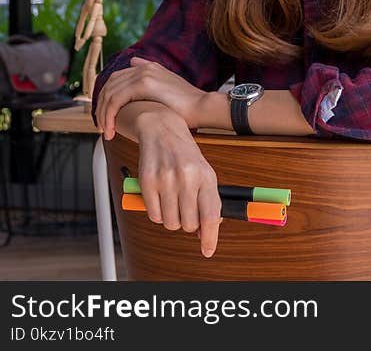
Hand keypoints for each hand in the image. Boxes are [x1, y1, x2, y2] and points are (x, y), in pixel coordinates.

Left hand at [96, 57, 208, 139]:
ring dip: (103, 114)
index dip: (108, 98)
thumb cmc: (188, 106)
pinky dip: (109, 115)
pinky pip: (115, 100)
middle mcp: (143, 67)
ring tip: (106, 131)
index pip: (117, 79)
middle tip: (103, 126)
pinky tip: (112, 128)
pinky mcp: (143, 84)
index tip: (107, 115)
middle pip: (109, 85)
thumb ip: (153, 81)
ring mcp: (143, 74)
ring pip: (109, 93)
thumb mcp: (169, 91)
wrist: (202, 107)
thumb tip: (136, 68)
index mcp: (149, 67)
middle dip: (101, 107)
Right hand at [133, 107, 221, 257]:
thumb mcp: (204, 174)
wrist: (163, 130)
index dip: (210, 237)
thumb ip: (208, 202)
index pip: (210, 215)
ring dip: (172, 219)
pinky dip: (157, 213)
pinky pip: (153, 215)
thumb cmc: (186, 156)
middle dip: (188, 224)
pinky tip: (161, 199)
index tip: (208, 251)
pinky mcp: (147, 182)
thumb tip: (206, 231)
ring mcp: (166, 180)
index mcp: (206, 177)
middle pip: (188, 224)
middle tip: (186, 210)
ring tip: (173, 201)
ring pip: (170, 222)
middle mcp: (187, 179)